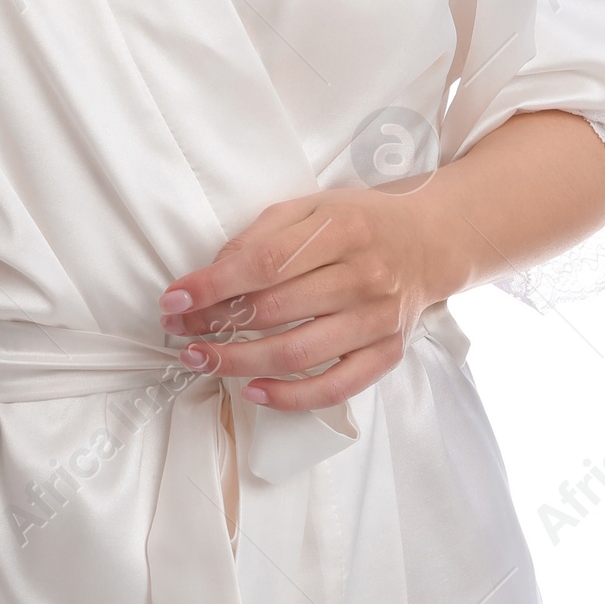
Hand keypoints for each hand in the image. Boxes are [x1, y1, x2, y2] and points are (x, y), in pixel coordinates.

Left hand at [159, 188, 448, 409]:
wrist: (430, 241)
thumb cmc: (360, 222)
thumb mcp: (312, 207)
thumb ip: (263, 235)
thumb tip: (214, 274)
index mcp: (342, 229)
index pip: (264, 263)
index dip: (212, 285)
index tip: (174, 299)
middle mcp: (363, 276)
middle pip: (276, 311)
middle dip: (215, 325)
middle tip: (179, 330)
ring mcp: (377, 319)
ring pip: (297, 354)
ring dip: (239, 363)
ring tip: (201, 359)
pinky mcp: (387, 352)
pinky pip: (335, 387)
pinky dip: (290, 396)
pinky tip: (253, 390)